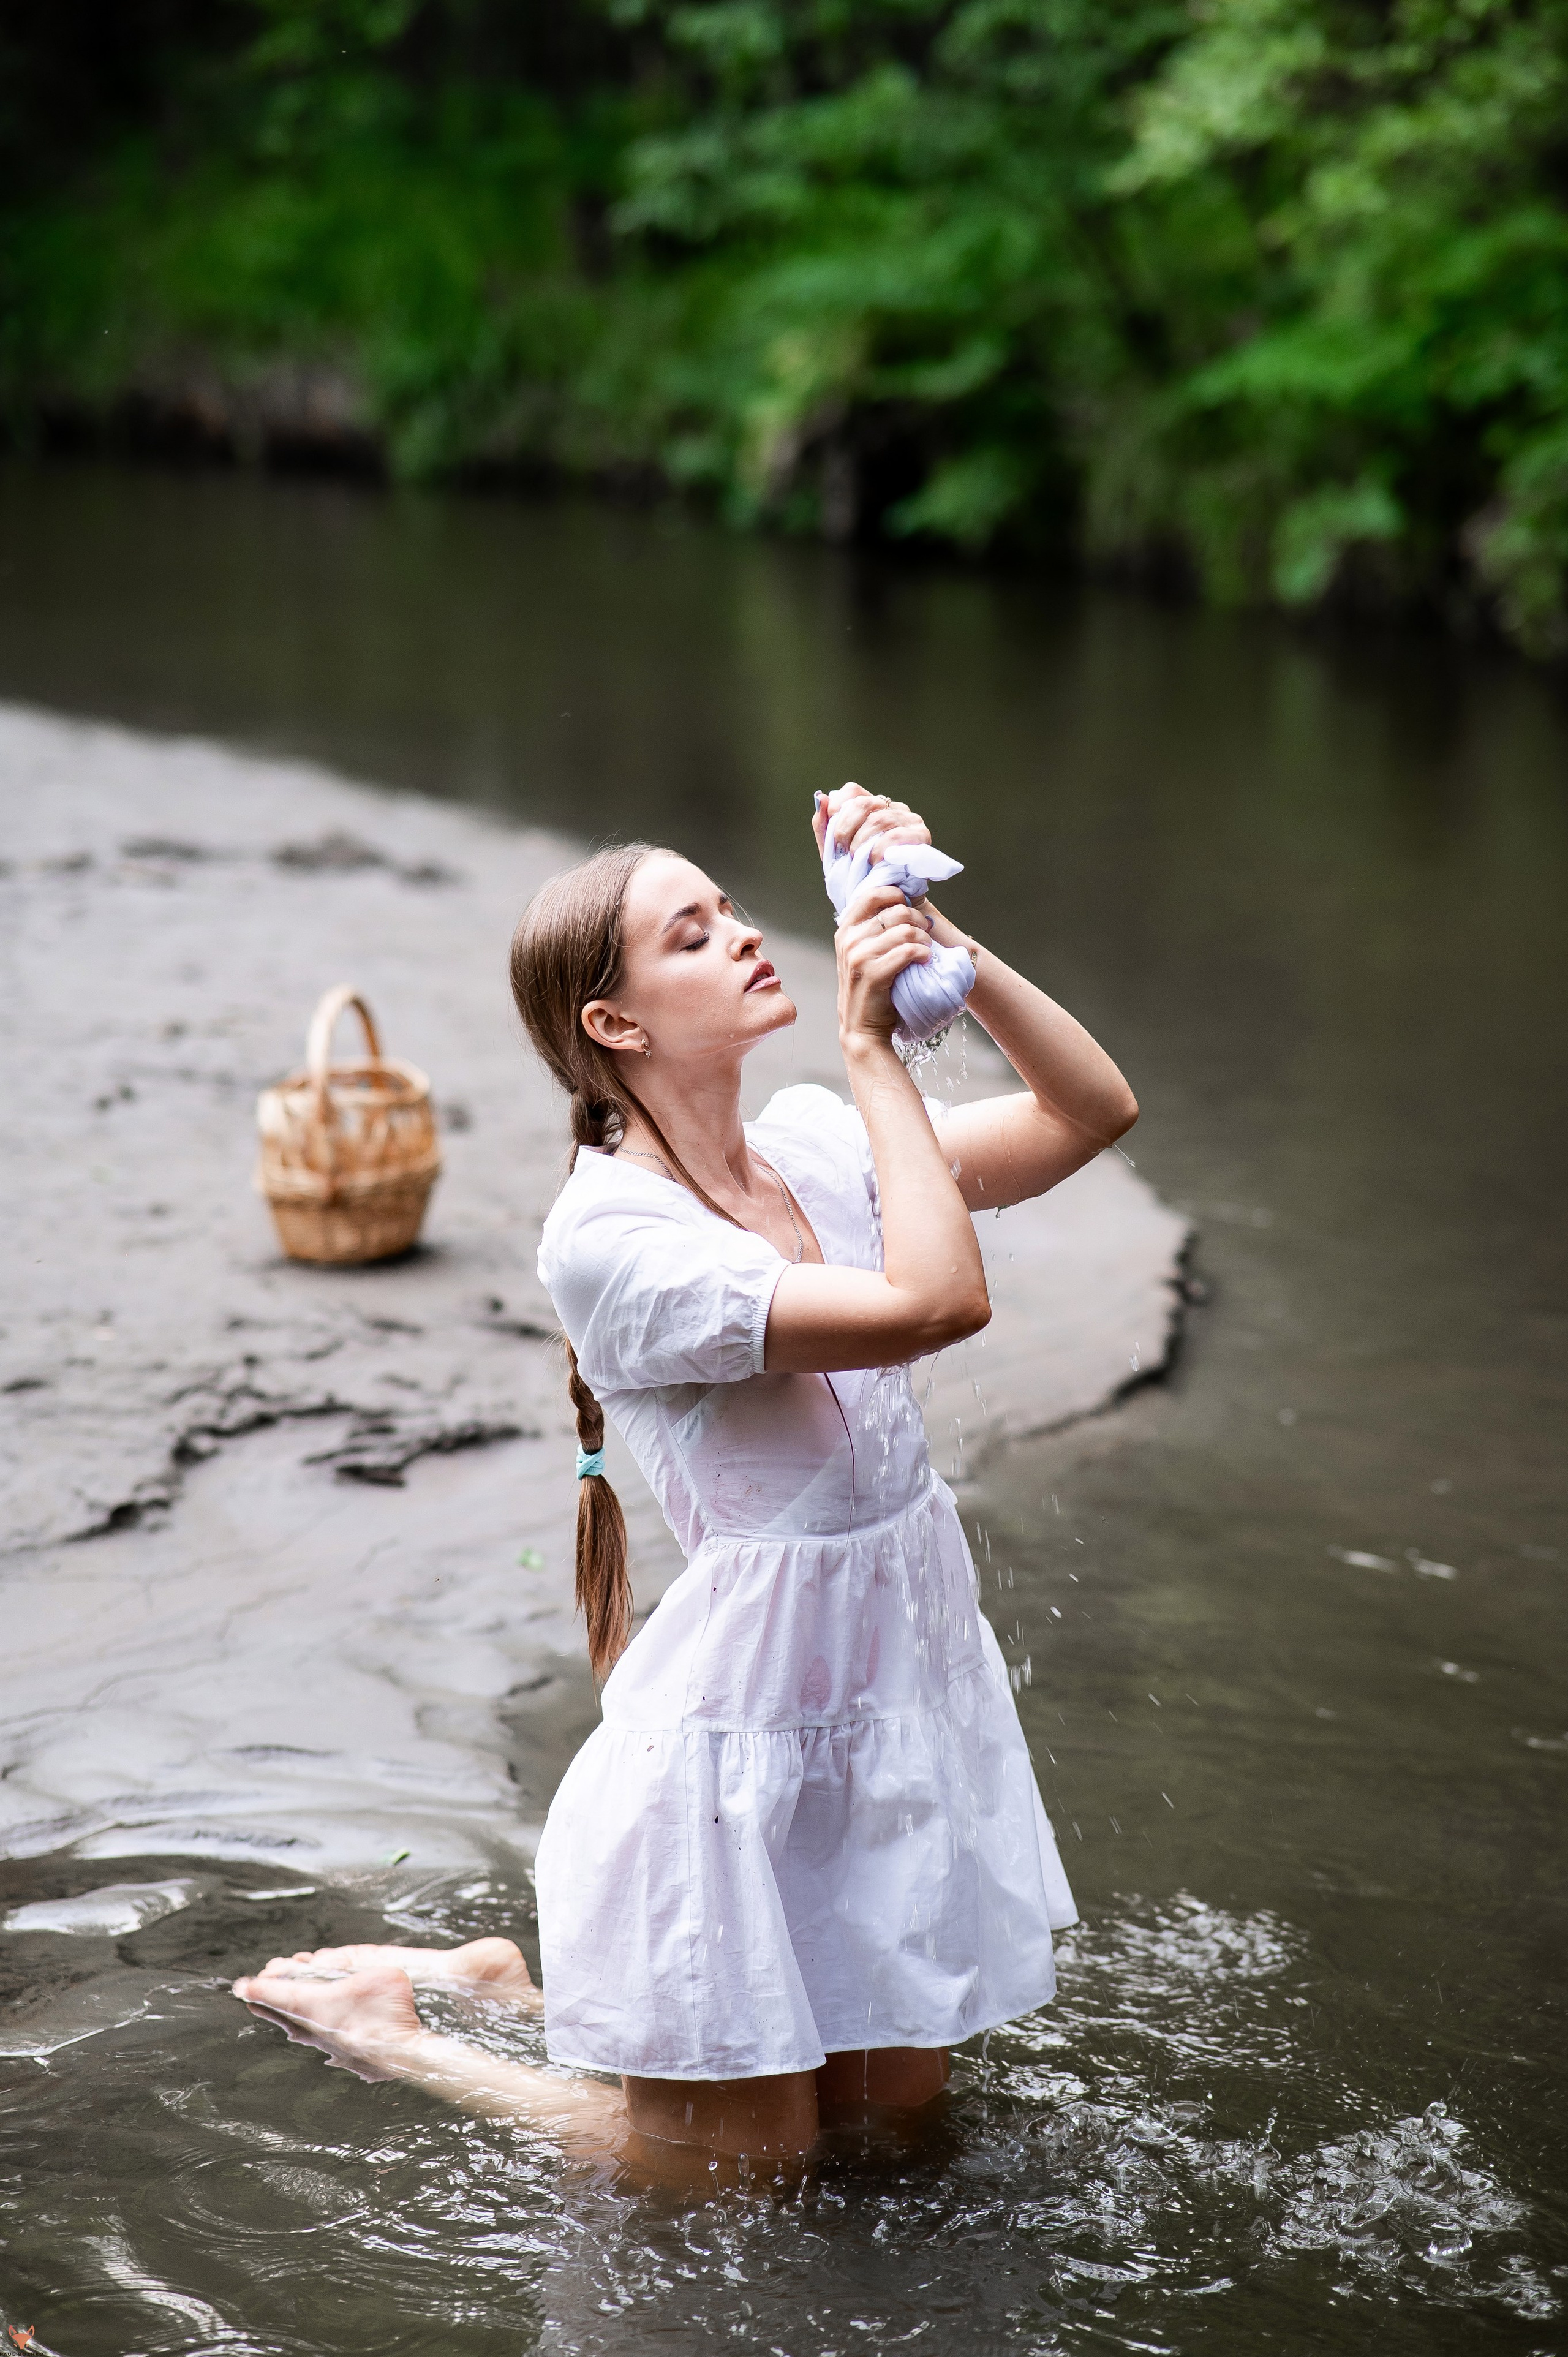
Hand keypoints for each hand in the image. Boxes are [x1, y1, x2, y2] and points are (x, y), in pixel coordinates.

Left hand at [814, 782, 932, 870]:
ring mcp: (909, 819)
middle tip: (843, 850)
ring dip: (862, 841)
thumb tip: (822, 799)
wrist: (888, 901)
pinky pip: (896, 835)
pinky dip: (879, 849)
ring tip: (856, 858)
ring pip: (879, 819)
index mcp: (872, 807)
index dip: (839, 806)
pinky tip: (873, 861)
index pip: (853, 791)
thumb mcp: (836, 853)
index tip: (832, 831)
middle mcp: (892, 808)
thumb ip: (825, 827)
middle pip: (864, 803)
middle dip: (846, 828)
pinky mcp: (921, 834)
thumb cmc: (862, 874)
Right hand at [834, 877, 934, 1051]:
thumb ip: (875, 930)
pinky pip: (907, 951)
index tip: (912, 908)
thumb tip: (905, 903)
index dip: (897, 896)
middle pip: (896, 912)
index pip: (872, 895)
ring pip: (905, 931)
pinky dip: (923, 953)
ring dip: (924, 939)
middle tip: (926, 934)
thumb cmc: (871, 989)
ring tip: (927, 950)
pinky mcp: (872, 974)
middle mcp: (848, 940)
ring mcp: (858, 957)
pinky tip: (925, 959)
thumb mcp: (864, 954)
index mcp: (846, 930)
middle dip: (918, 921)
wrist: (862, 1028)